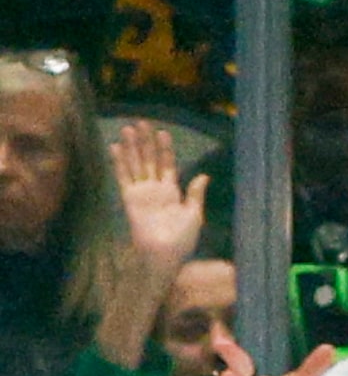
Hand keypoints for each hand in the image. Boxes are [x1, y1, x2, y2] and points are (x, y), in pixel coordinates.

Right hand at [110, 122, 208, 274]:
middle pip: (149, 159)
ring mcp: (141, 192)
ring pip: (135, 164)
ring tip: (128, 128)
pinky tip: (115, 147)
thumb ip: (195, 194)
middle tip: (142, 123)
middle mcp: (155, 189)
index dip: (165, 149)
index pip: (168, 164)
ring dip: (131, 147)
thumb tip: (203, 176)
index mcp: (172, 192)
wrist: (165, 253)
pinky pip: (123, 176)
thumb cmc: (183, 239)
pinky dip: (119, 162)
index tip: (163, 132)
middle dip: (146, 141)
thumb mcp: (195, 214)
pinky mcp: (129, 198)